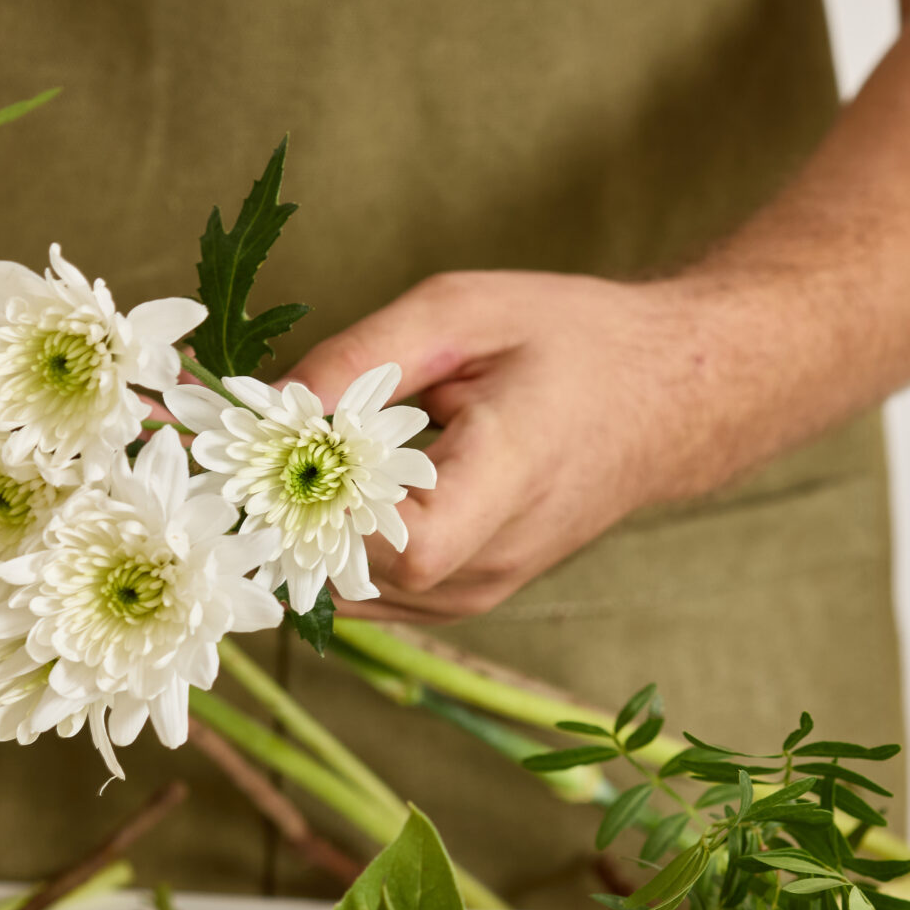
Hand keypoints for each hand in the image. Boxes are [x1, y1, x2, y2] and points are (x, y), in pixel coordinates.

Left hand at [280, 270, 718, 621]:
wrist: (669, 398)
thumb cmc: (573, 342)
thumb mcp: (460, 311)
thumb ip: (359, 358)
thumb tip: (264, 403)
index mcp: (505, 478)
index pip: (397, 541)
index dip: (315, 503)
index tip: (266, 447)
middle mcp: (491, 559)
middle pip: (348, 571)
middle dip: (280, 513)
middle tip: (240, 448)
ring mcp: (479, 592)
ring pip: (346, 590)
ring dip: (299, 532)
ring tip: (281, 458)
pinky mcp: (463, 599)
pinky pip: (369, 591)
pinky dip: (331, 546)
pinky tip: (321, 486)